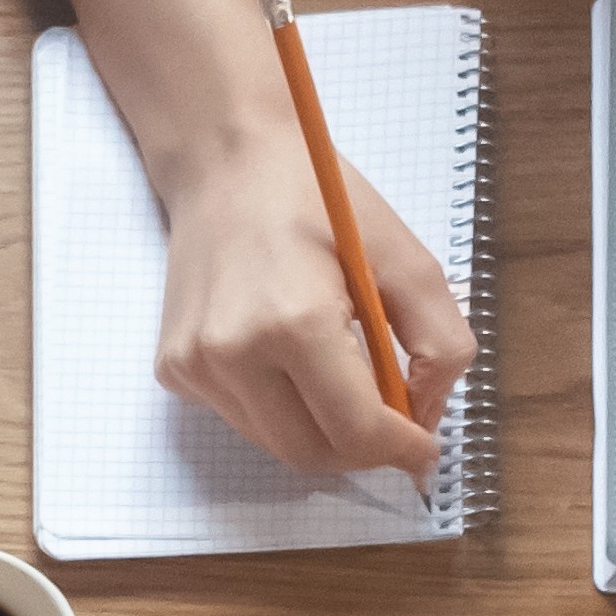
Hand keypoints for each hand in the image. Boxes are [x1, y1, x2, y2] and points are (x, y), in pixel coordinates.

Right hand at [147, 128, 474, 478]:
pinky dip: (281, 407)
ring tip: (343, 375)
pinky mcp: (175, 369)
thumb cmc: (316, 197)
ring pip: (277, 444)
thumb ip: (440, 342)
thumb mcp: (404, 256)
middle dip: (362, 451)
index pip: (355, 430)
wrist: (226, 160)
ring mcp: (196, 366)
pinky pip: (243, 418)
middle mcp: (233, 354)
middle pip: (313, 454)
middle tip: (394, 422)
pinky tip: (287, 354)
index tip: (425, 450)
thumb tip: (429, 414)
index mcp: (293, 322)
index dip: (400, 450)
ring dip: (321, 430)